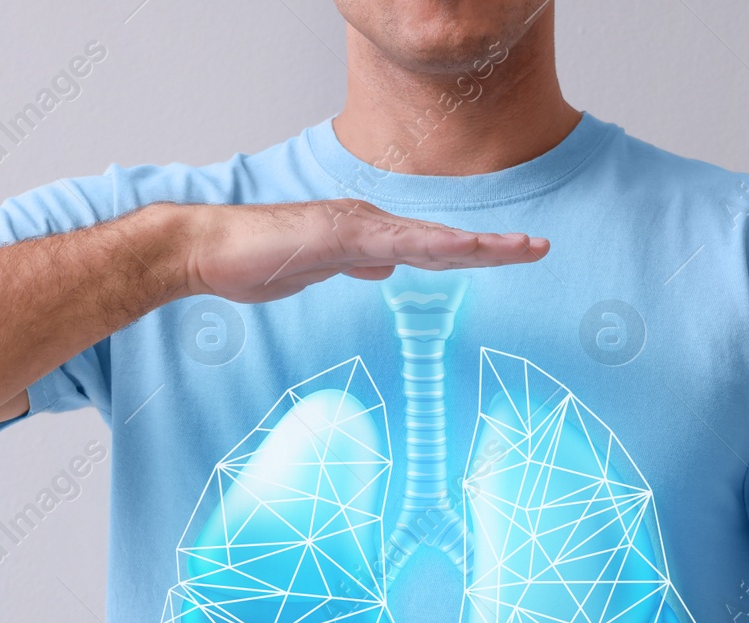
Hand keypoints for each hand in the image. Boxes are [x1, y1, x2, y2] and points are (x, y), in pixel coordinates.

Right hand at [180, 199, 546, 302]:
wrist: (209, 249)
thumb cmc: (256, 260)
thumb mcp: (317, 270)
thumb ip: (353, 265)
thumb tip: (386, 267)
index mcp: (365, 237)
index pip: (431, 248)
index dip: (473, 252)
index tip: (510, 256)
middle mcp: (368, 224)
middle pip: (442, 240)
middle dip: (492, 246)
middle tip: (539, 249)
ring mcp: (354, 226)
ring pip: (429, 239)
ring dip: (476, 244)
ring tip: (518, 249)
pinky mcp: (337, 234)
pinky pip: (393, 243)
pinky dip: (430, 245)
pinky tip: (459, 248)